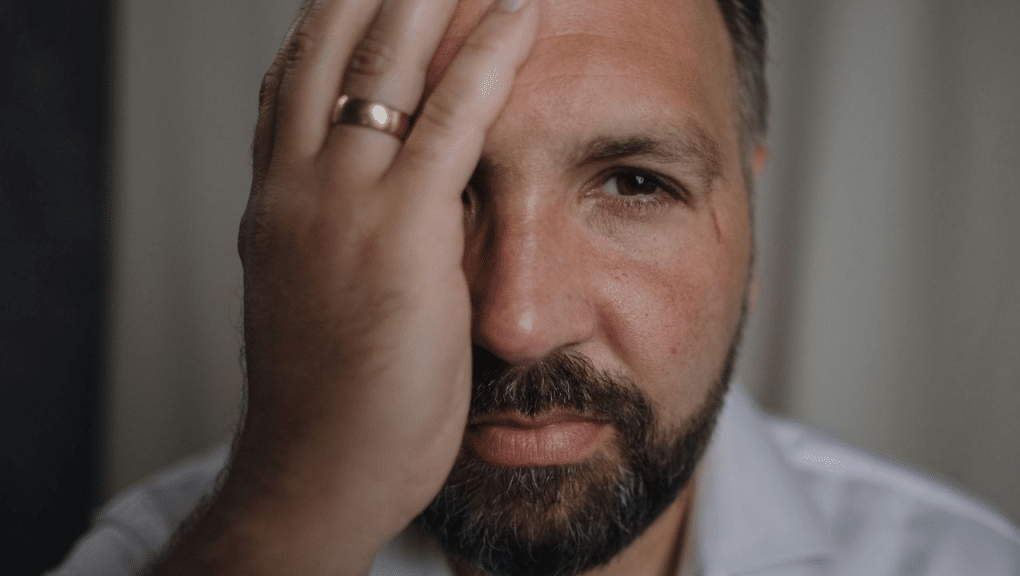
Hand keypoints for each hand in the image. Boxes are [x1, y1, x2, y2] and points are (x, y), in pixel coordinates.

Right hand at [153, 0, 538, 572]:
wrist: (318, 469)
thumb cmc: (329, 398)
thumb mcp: (320, 295)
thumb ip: (346, 234)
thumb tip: (401, 195)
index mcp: (276, 197)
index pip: (293, 78)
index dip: (330, 18)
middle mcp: (297, 182)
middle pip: (331, 45)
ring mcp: (342, 200)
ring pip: (387, 61)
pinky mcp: (398, 228)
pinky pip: (451, 117)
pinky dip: (489, 54)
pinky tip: (519, 10)